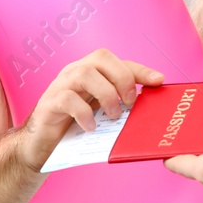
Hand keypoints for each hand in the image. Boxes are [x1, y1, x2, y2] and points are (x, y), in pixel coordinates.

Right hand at [17, 50, 163, 169]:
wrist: (42, 145)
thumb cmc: (75, 126)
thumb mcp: (102, 113)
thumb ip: (121, 106)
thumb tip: (151, 110)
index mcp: (92, 73)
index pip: (119, 62)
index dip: (140, 69)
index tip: (159, 81)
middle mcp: (75, 73)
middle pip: (101, 57)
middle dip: (122, 77)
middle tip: (131, 102)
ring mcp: (60, 86)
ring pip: (84, 73)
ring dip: (106, 94)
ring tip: (114, 115)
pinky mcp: (48, 104)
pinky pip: (67, 98)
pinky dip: (84, 112)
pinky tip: (92, 126)